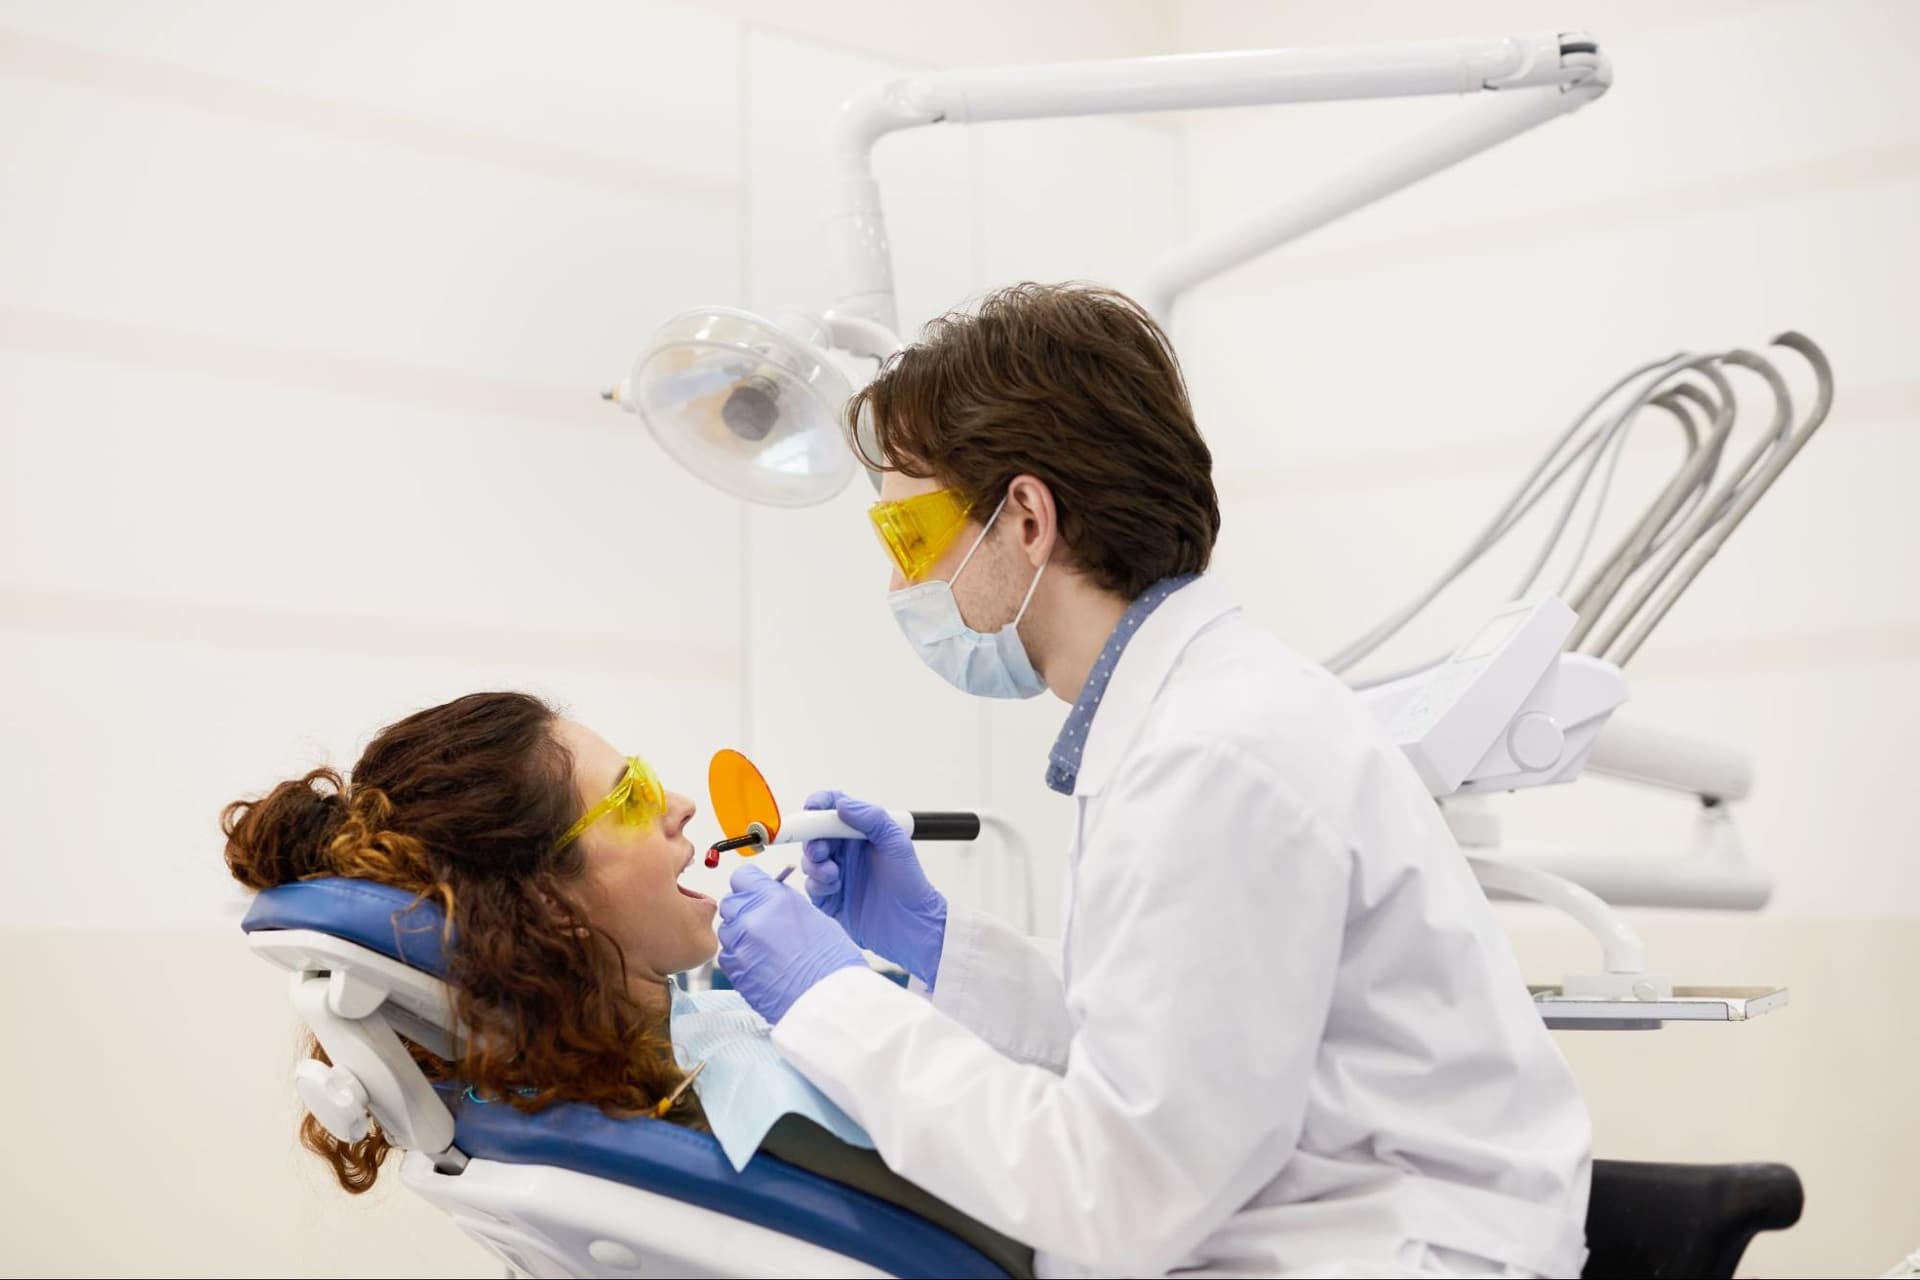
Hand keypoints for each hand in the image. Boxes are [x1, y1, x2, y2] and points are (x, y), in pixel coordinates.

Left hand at [716, 864, 864, 1023]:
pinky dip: (739, 957)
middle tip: (763, 924)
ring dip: (740, 935)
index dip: (751, 885)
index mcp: (773, 899)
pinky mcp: (733, 970)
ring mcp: (739, 945)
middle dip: (744, 909)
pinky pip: (728, 954)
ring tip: (766, 949)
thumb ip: (783, 902)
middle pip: (731, 902)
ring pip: (727, 930)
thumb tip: (770, 898)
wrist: (825, 1000)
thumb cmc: (829, 962)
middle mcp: (750, 917)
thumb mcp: (813, 916)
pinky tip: (761, 965)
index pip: (743, 877)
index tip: (756, 893)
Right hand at [801, 791, 948, 986]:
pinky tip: (834, 888)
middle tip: (821, 851)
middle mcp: (846, 851)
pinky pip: (811, 886)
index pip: (834, 809)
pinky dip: (817, 884)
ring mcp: (837, 873)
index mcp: (862, 832)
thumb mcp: (896, 843)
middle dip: (812, 840)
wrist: (910, 925)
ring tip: (833, 874)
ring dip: (814, 864)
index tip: (811, 808)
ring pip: (809, 860)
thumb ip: (872, 819)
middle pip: (815, 835)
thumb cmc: (909, 882)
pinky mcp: (830, 898)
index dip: (819, 804)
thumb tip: (841, 804)